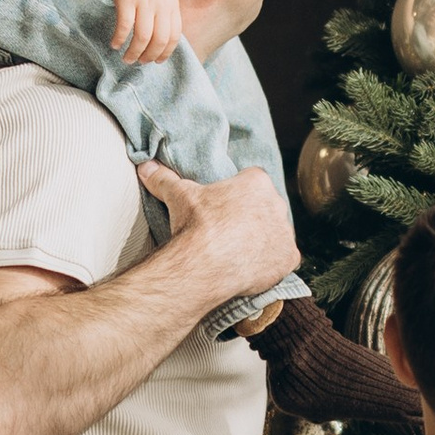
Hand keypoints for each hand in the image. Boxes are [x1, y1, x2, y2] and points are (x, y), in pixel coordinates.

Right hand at [109, 0, 182, 64]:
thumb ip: (166, 13)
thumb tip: (161, 40)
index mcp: (172, 5)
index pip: (174, 36)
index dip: (166, 52)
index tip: (157, 61)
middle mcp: (161, 5)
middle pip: (159, 40)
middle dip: (149, 56)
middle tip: (140, 62)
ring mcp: (144, 2)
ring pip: (142, 37)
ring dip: (134, 52)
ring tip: (127, 58)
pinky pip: (124, 25)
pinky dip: (119, 38)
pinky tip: (115, 44)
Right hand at [136, 160, 299, 304]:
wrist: (205, 263)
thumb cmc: (196, 225)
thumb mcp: (178, 195)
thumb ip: (164, 178)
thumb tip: (145, 166)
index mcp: (256, 182)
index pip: (251, 181)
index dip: (237, 195)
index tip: (224, 207)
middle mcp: (277, 204)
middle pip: (266, 208)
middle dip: (252, 217)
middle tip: (230, 231)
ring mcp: (285, 232)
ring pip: (276, 233)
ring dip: (263, 240)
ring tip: (239, 251)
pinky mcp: (289, 258)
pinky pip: (284, 259)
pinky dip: (272, 264)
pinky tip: (253, 267)